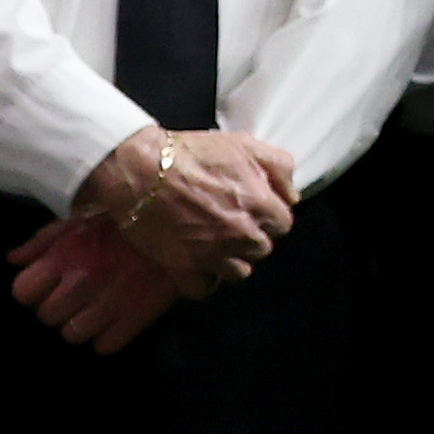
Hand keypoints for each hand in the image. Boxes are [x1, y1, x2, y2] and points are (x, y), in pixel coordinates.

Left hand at [3, 213, 186, 353]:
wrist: (185, 222)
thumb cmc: (126, 219)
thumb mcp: (82, 218)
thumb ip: (43, 240)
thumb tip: (14, 260)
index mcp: (66, 254)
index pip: (23, 292)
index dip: (34, 290)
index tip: (49, 285)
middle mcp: (83, 280)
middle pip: (47, 316)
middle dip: (59, 307)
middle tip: (77, 295)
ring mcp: (110, 301)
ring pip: (73, 335)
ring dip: (82, 324)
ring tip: (97, 308)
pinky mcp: (138, 317)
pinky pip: (105, 346)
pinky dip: (109, 335)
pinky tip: (117, 318)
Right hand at [79, 125, 296, 291]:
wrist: (140, 169)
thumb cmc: (193, 153)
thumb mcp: (245, 144)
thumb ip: (280, 167)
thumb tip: (293, 197)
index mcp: (259, 204)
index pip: (283, 225)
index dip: (268, 217)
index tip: (251, 210)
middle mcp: (240, 233)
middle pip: (262, 249)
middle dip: (250, 238)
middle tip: (229, 224)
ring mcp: (212, 254)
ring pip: (238, 272)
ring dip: (229, 260)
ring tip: (213, 243)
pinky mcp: (183, 268)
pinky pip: (204, 288)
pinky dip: (202, 280)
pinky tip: (197, 262)